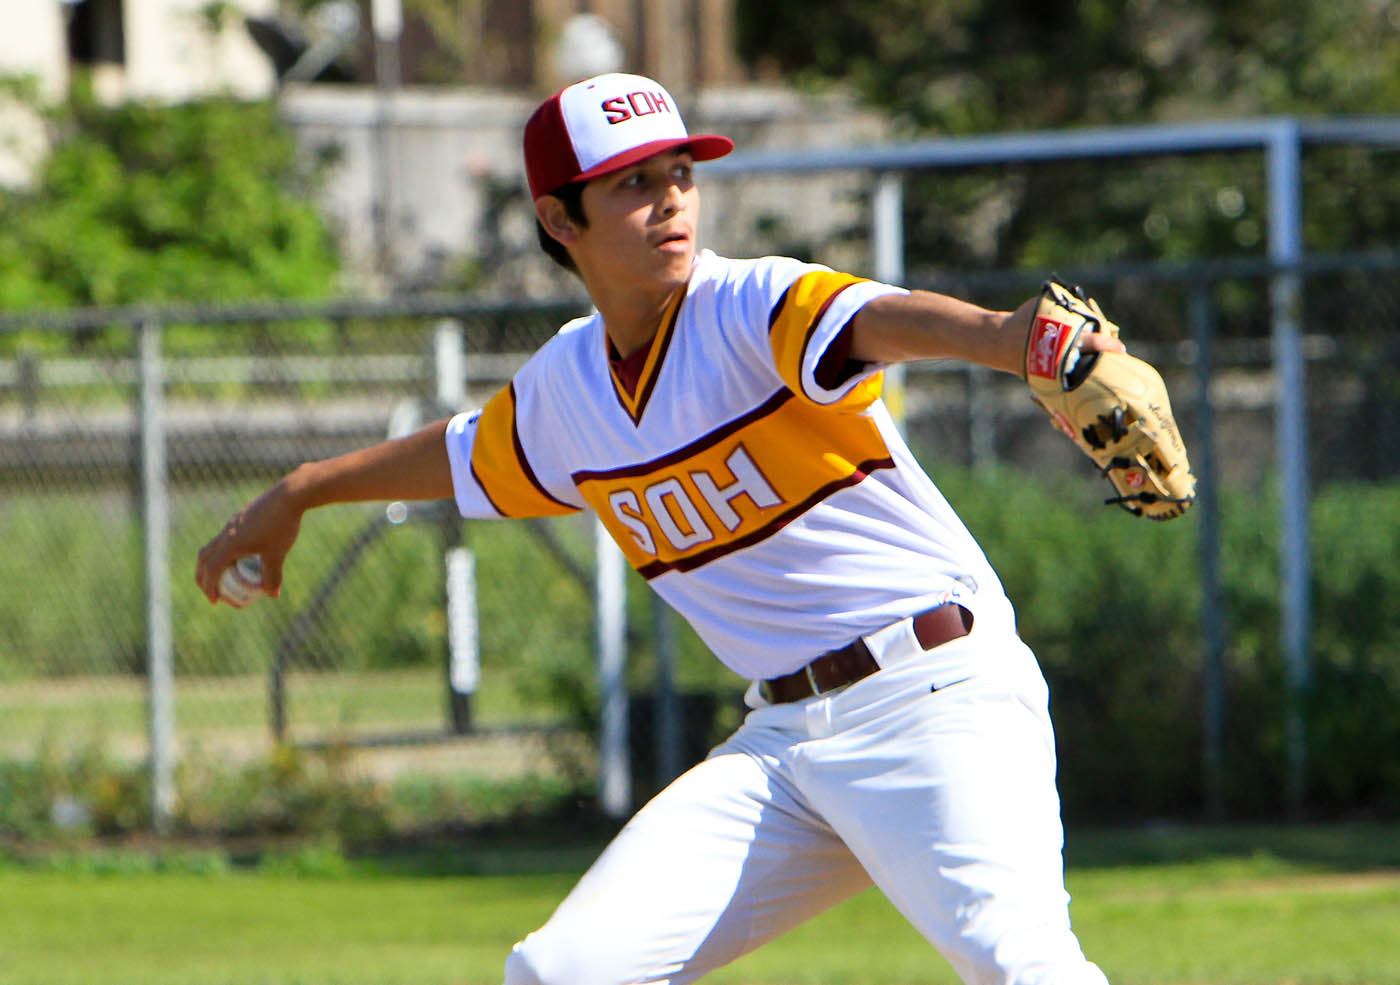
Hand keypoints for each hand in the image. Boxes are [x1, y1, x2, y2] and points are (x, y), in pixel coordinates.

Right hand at [194, 478, 303, 603]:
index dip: (210, 586)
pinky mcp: (240, 517)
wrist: (288, 495)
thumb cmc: (282, 525)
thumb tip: (272, 595)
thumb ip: (273, 576)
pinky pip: (225, 537)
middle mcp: (226, 533)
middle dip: (203, 576)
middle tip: (211, 591)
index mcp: (231, 543)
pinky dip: (224, 550)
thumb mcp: (278, 553)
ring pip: (213, 545)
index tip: (214, 600)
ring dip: (212, 562)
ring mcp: (232, 524)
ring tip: (223, 576)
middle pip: (204, 557)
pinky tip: (241, 555)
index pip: (211, 569)